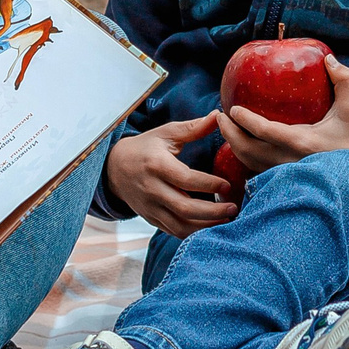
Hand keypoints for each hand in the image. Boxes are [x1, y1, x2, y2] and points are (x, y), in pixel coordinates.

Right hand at [107, 115, 235, 235]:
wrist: (115, 168)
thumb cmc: (145, 148)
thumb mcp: (166, 134)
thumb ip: (192, 128)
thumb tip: (218, 117)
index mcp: (157, 165)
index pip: (186, 179)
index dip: (209, 184)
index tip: (227, 185)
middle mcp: (152, 189)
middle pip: (185, 208)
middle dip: (213, 211)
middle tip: (233, 207)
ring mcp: (150, 207)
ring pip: (180, 225)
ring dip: (206, 226)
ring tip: (227, 220)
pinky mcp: (151, 219)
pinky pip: (174, 231)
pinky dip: (194, 232)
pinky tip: (211, 226)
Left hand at [216, 59, 348, 174]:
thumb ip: (344, 79)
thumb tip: (328, 58)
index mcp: (301, 142)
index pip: (264, 131)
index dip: (244, 120)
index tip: (232, 108)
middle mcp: (289, 161)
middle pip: (248, 150)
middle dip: (229, 133)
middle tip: (219, 116)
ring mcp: (286, 174)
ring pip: (249, 163)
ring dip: (233, 145)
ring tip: (225, 128)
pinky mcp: (287, 180)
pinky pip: (257, 171)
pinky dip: (244, 158)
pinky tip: (239, 145)